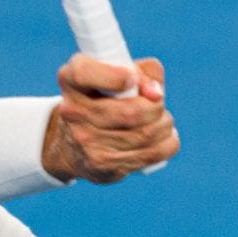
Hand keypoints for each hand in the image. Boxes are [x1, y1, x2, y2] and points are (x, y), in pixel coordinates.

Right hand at [42, 55, 178, 183]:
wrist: (74, 144)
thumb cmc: (104, 100)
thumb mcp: (115, 73)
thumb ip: (143, 71)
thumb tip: (156, 93)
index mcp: (71, 80)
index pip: (84, 74)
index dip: (114, 77)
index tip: (132, 79)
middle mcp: (72, 111)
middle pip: (130, 112)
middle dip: (156, 107)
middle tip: (159, 104)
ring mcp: (86, 141)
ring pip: (144, 134)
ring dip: (164, 125)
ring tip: (163, 121)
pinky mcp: (102, 165)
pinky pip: (149, 154)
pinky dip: (167, 144)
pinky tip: (166, 137)